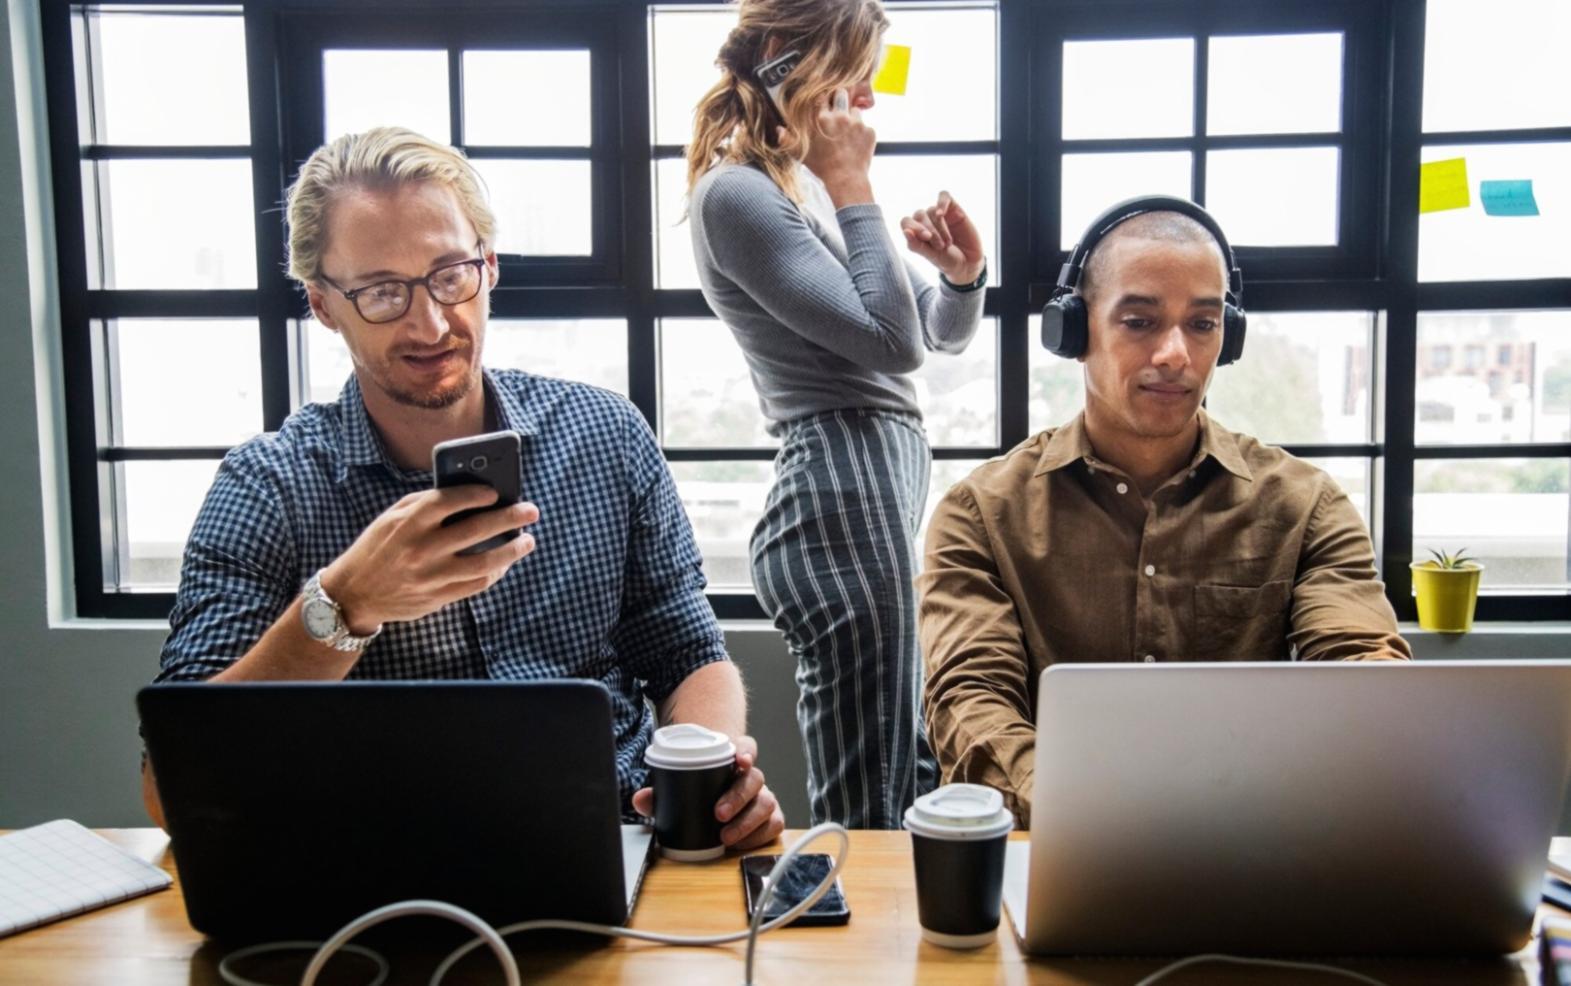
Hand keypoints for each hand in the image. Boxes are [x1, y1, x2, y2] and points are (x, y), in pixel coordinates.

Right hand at [320, 486, 538, 632]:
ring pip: (484, 563)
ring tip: (527, 540)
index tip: (496, 492)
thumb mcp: (392, 517)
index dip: (477, 494)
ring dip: (512, 550)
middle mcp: (421, 548)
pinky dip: (496, 573)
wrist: (354, 593)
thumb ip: (425, 503)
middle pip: (476, 530)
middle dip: (509, 518)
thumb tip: (469, 492)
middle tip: (530, 511)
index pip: (450, 501)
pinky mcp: (437, 597)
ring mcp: (431, 576)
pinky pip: (476, 585)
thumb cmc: (379, 547)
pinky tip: (506, 562)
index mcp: (409, 522)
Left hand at [632, 735, 784, 851]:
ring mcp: (763, 797)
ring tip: (726, 836)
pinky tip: (740, 844)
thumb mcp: (679, 789)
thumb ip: (661, 793)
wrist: (716, 801)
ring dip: (746, 822)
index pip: (746, 747)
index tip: (739, 760)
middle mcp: (751, 777)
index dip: (745, 752)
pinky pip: (773, 825)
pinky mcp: (770, 818)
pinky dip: (758, 836)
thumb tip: (640, 799)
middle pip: (756, 778)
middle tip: (718, 813)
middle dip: (738, 797)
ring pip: (766, 803)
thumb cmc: (700, 791)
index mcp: (733, 760)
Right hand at [790, 88, 875, 207]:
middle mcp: (840, 116)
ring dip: (852, 119)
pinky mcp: (869, 131)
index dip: (824, 101)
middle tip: (839, 113)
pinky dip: (862, 134)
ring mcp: (857, 123)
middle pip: (842, 94)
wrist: (846, 180)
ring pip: (856, 111)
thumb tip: (779, 130)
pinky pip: (866, 127)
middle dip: (840, 99)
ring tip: (847, 134)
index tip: (825, 106)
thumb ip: (787, 140)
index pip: (823, 97)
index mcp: (822, 119)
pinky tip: (856, 145)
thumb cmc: (822, 167)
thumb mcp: (801, 154)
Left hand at [900, 190, 985, 283]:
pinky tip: (942, 213)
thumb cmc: (947, 260)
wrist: (969, 262)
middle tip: (940, 246)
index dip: (914, 227)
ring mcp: (939, 213)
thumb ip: (917, 245)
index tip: (926, 237)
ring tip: (948, 243)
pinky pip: (944, 195)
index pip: (906, 222)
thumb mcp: (931, 256)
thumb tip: (905, 232)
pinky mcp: (953, 208)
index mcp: (916, 231)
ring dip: (940, 227)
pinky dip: (942, 202)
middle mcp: (926, 221)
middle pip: (919, 215)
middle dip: (930, 230)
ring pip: (932, 210)